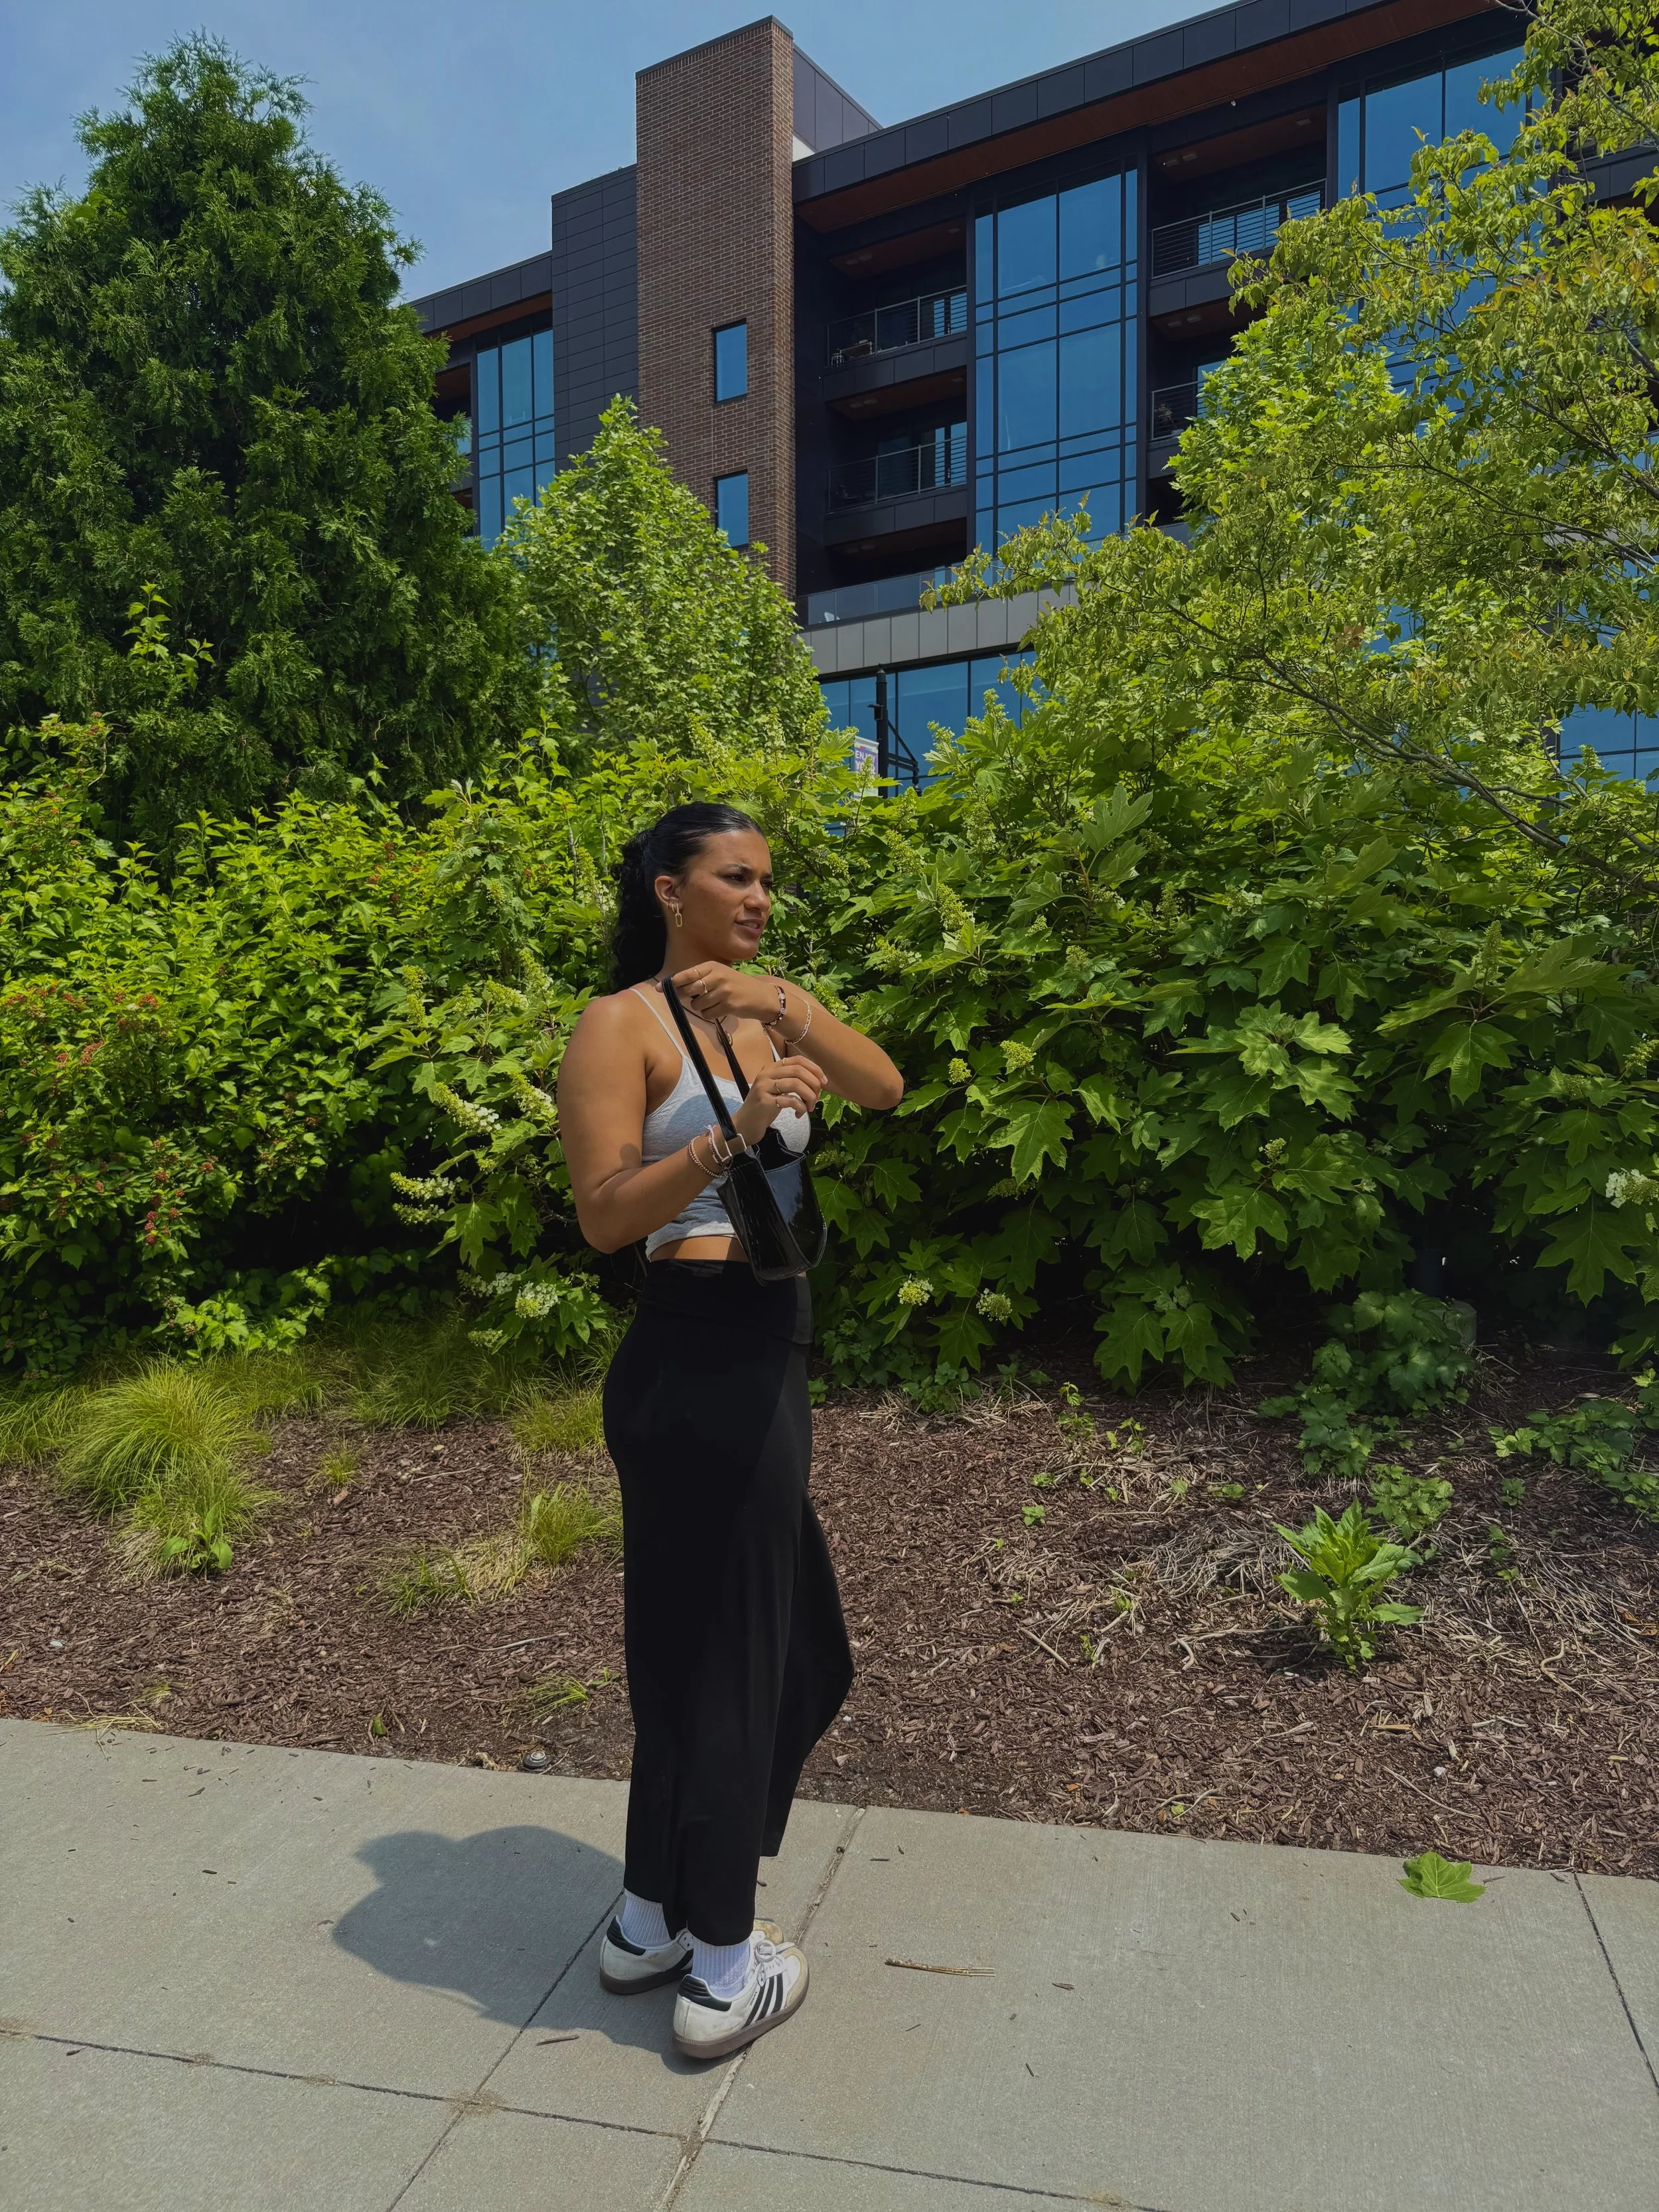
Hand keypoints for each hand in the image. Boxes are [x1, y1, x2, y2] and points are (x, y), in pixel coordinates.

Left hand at [670, 962, 785, 1026]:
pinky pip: (707, 1014)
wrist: (761, 996)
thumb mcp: (719, 975)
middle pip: (689, 990)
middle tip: (692, 998)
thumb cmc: (736, 985)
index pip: (687, 974)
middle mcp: (717, 976)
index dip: (672, 982)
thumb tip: (675, 988)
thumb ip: (700, 979)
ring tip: (714, 1003)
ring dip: (701, 1007)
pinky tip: (720, 1009)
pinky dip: (710, 1014)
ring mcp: (723, 991)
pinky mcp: (728, 1005)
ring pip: (697, 1004)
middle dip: (685, 997)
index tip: (660, 988)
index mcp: (712, 966)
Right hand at [731, 1055, 825, 1146]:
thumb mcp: (777, 1090)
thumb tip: (818, 1082)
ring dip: (809, 1097)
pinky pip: (790, 1100)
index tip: (823, 1082)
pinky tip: (798, 1114)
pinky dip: (800, 1107)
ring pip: (796, 1084)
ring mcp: (764, 1087)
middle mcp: (766, 1074)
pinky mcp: (764, 1102)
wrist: (743, 1125)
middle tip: (817, 1098)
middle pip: (798, 1071)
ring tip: (809, 1108)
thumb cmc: (764, 1108)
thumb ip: (793, 1082)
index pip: (797, 1060)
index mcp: (771, 1068)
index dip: (814, 1069)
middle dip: (814, 1084)